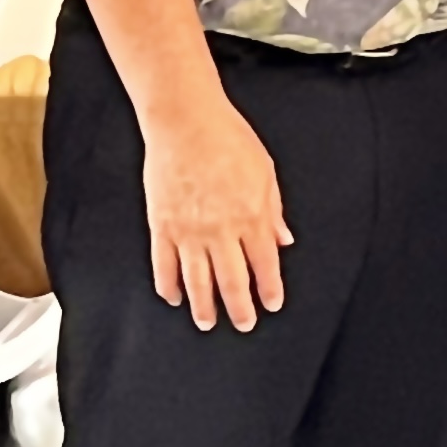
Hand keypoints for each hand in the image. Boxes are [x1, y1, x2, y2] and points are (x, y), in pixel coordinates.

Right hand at [142, 94, 291, 332]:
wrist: (186, 122)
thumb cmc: (227, 139)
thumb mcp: (266, 172)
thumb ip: (274, 211)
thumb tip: (284, 240)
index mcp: (252, 215)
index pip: (265, 264)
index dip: (269, 289)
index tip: (272, 304)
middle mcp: (222, 229)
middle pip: (233, 281)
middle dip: (240, 308)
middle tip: (245, 324)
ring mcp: (189, 230)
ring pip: (197, 281)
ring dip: (204, 306)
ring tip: (208, 322)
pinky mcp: (162, 225)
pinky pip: (164, 265)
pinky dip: (168, 285)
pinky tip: (173, 297)